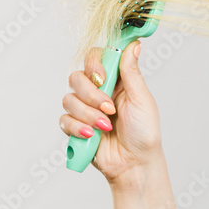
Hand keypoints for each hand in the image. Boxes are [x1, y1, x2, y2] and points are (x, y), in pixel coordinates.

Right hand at [60, 41, 163, 184]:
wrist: (134, 163)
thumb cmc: (144, 132)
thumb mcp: (141, 99)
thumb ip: (131, 72)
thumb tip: (134, 44)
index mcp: (116, 81)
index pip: (95, 59)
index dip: (94, 65)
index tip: (102, 77)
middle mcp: (98, 92)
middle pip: (77, 77)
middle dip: (92, 95)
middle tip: (109, 109)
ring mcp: (85, 109)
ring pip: (69, 99)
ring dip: (88, 115)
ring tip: (106, 127)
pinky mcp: (76, 127)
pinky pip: (64, 119)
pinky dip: (78, 128)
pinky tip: (93, 135)